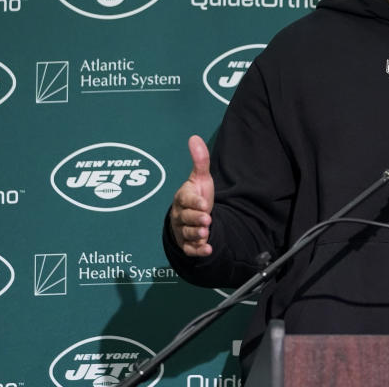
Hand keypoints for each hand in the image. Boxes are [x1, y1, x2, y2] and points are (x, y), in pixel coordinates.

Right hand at [169, 135, 215, 255]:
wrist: (192, 216)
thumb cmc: (196, 196)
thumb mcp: (200, 178)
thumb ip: (200, 160)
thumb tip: (194, 137)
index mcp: (182, 198)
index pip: (186, 199)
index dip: (194, 201)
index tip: (204, 203)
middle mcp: (180, 215)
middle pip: (186, 218)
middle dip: (195, 219)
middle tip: (206, 220)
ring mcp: (182, 230)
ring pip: (187, 234)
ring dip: (196, 235)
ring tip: (205, 233)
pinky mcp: (187, 243)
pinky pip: (190, 249)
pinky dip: (198, 250)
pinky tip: (207, 249)